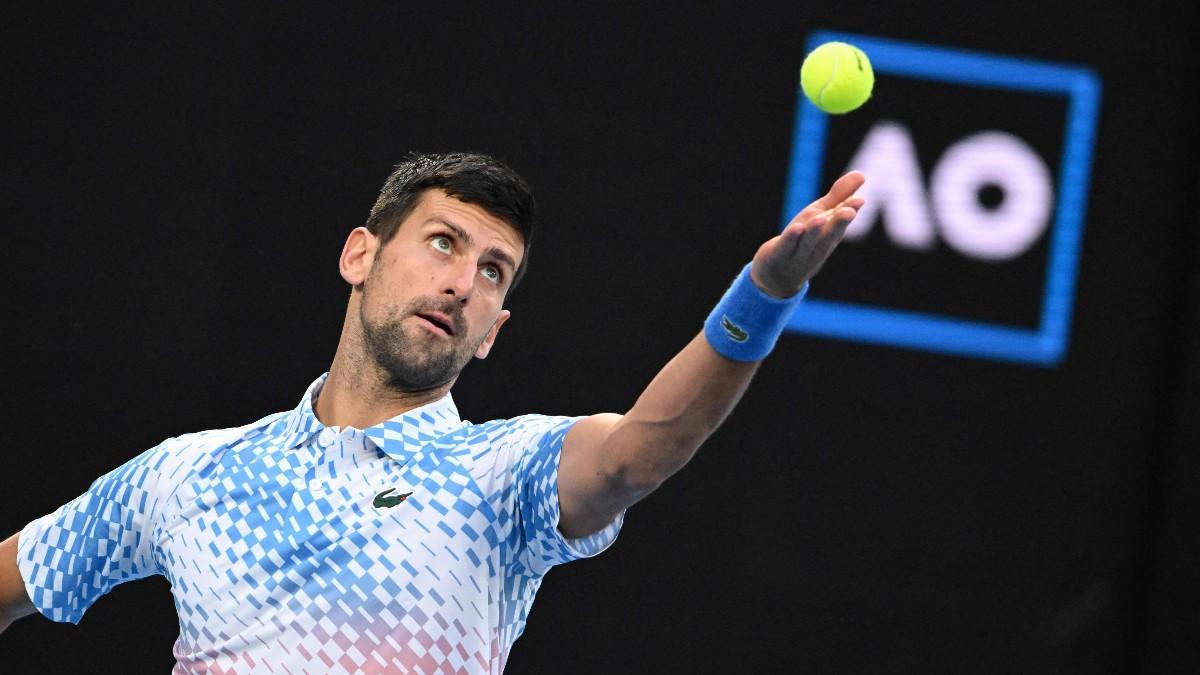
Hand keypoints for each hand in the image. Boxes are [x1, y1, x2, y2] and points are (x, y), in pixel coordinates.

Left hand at [750, 171, 865, 297]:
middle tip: (849, 211)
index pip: (840, 224)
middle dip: (838, 223)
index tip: (859, 200)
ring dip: (814, 232)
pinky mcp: (779, 257)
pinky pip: (786, 248)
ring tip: (820, 218)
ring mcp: (799, 255)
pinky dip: (791, 239)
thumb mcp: (820, 216)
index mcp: (829, 236)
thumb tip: (861, 175)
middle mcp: (817, 247)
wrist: (777, 276)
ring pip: (807, 243)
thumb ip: (839, 196)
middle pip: (829, 235)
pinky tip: (796, 228)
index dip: (849, 211)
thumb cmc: (802, 240)